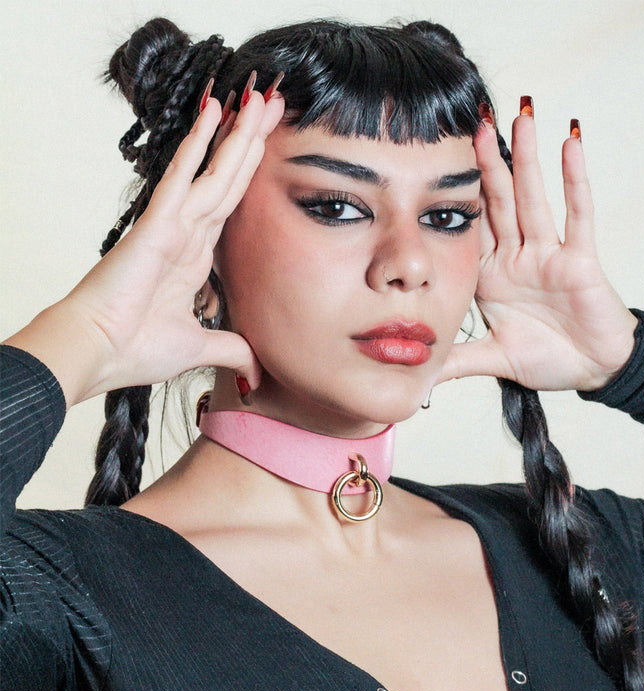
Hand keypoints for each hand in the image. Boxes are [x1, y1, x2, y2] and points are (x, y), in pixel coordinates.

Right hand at [4, 89, 284, 406]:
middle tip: (274, 104)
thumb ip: (232, 350)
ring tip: (259, 98)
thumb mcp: (200, 348)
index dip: (253, 176)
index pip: (233, 206)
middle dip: (253, 142)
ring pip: (214, 171)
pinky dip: (198, 146)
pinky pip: (181, 177)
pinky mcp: (156, 224)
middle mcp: (188, 235)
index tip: (272, 147)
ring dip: (238, 135)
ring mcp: (172, 225)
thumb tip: (256, 370)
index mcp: (197, 259)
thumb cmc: (135, 348)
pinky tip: (215, 113)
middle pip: (229, 180)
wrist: (99, 355)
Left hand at [438, 104, 637, 391]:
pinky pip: (578, 214)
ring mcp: (548, 254)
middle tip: (473, 118)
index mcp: (491, 275)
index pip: (468, 227)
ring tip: (520, 113)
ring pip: (533, 197)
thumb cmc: (547, 358)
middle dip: (486, 161)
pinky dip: (575, 179)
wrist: (592, 370)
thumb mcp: (492, 357)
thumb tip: (416, 380)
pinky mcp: (580, 259)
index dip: (452, 196)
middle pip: (498, 200)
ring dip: (527, 156)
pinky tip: (569, 142)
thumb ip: (456, 361)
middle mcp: (516, 256)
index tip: (433, 161)